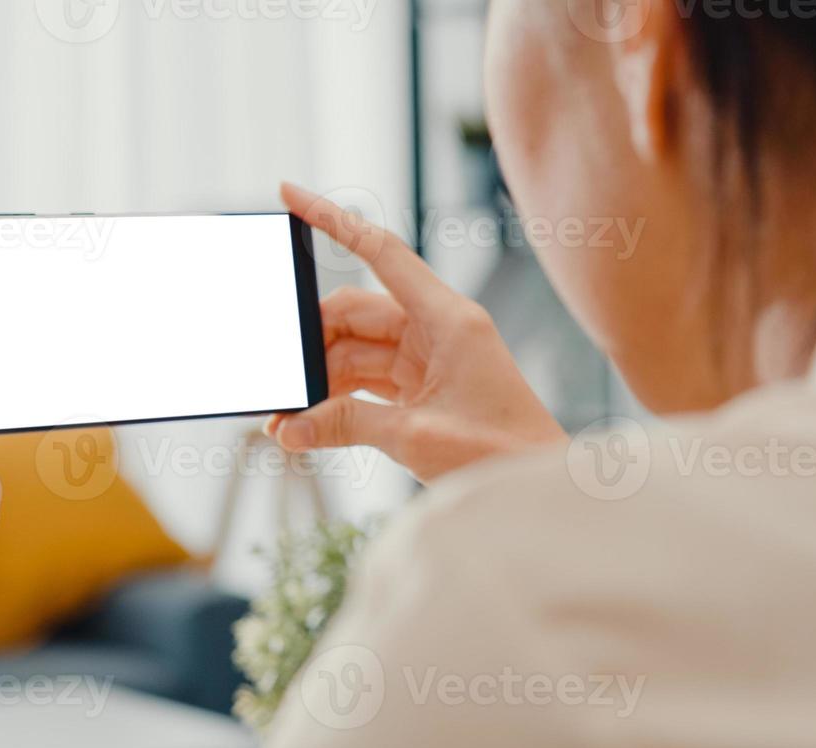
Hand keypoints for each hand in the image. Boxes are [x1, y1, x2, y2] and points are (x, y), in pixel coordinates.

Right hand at [268, 182, 566, 482]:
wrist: (537, 486)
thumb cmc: (498, 455)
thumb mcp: (415, 438)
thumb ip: (347, 425)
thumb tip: (289, 428)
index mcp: (448, 319)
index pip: (381, 252)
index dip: (332, 220)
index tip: (288, 195)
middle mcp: (439, 329)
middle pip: (356, 313)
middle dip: (312, 343)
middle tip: (278, 380)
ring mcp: (431, 358)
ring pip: (358, 351)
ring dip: (322, 381)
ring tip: (287, 419)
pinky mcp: (425, 389)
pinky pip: (370, 380)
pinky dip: (340, 399)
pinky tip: (310, 422)